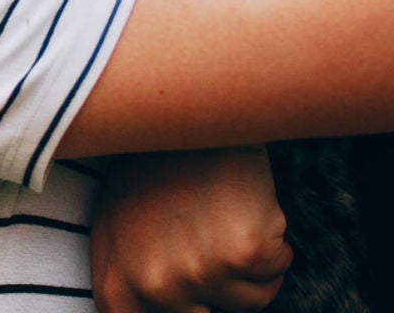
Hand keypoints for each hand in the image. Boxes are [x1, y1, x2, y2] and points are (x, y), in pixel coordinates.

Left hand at [90, 147, 292, 312]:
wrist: (187, 102)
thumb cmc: (153, 163)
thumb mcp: (116, 226)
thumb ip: (131, 281)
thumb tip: (157, 308)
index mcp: (117, 287)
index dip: (191, 311)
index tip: (202, 296)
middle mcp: (155, 288)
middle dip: (218, 287)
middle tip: (211, 239)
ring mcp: (198, 272)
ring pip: (251, 299)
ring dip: (251, 263)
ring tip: (228, 211)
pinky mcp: (243, 252)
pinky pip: (277, 268)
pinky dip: (275, 240)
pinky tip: (249, 200)